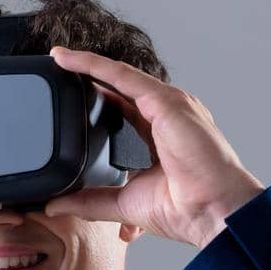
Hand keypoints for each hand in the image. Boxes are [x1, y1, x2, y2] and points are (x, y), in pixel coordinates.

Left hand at [44, 46, 267, 248]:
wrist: (213, 212)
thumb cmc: (187, 209)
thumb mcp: (123, 204)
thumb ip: (89, 201)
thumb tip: (57, 205)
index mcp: (162, 137)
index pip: (125, 111)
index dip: (100, 102)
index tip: (72, 98)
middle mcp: (167, 115)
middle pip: (122, 88)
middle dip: (90, 77)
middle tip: (58, 68)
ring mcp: (169, 104)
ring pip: (119, 75)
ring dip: (87, 64)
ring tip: (58, 57)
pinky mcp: (165, 100)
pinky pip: (122, 75)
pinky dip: (93, 65)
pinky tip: (69, 60)